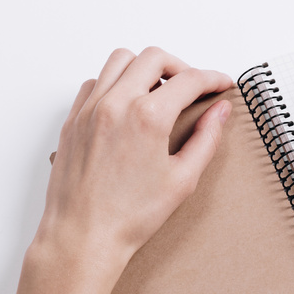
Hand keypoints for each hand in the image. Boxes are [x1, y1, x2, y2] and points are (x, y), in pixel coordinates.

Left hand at [37, 47, 233, 275]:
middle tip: (192, 87)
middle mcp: (116, 104)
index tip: (220, 85)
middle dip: (180, 66)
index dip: (212, 78)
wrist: (83, 237)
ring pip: (120, 60)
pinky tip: (126, 105)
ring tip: (158, 91)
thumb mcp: (183, 179)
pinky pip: (95, 81)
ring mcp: (90, 109)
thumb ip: (206, 138)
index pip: (189, 79)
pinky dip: (114, 82)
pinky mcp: (73, 119)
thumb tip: (220, 111)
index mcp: (148, 117)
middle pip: (154, 57)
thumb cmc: (130, 216)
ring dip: (144, 68)